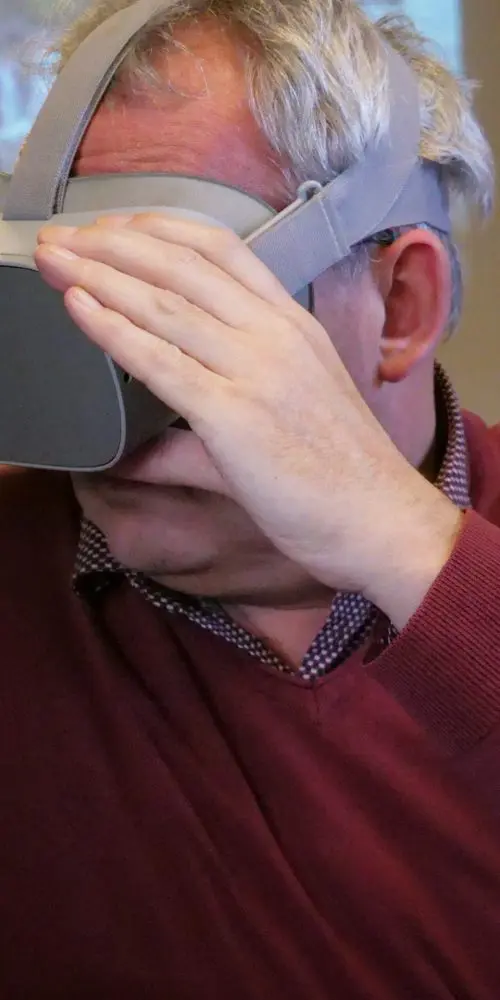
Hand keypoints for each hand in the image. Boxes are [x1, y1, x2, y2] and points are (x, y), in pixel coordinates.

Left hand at [35, 213, 463, 627]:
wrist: (381, 519)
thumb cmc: (342, 473)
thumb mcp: (292, 412)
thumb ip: (223, 407)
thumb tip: (152, 441)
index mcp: (292, 325)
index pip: (221, 250)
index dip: (158, 230)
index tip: (114, 228)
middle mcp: (274, 334)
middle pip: (180, 265)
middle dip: (111, 244)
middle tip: (61, 237)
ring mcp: (256, 371)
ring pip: (163, 304)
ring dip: (98, 275)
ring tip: (53, 258)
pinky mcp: (235, 416)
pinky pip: (160, 362)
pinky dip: (113, 330)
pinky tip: (78, 307)